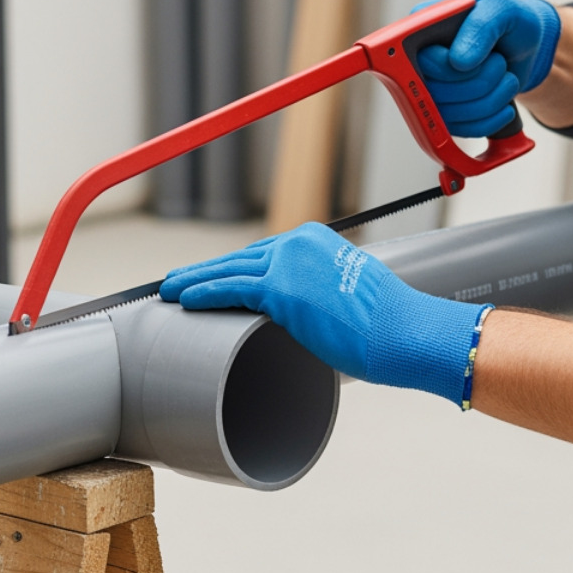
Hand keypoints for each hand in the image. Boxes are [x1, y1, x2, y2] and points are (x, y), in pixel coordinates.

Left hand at [160, 222, 490, 406]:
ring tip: (169, 291)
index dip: (234, 268)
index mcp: (317, 241)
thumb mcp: (347, 296)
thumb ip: (318, 295)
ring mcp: (289, 263)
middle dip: (207, 271)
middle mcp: (299, 243)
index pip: (264, 253)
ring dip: (195, 281)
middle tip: (178, 280)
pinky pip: (231, 289)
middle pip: (241, 258)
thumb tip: (302, 316)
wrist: (404, 331)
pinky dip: (204, 294)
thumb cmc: (386, 326)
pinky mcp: (281, 289)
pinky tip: (184, 300)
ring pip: (229, 270)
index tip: (213, 276)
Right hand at [413, 0, 560, 136]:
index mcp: (420, 29)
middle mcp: (417, 62)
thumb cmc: (509, 20)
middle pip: (435, 94)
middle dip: (481, 84)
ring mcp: (429, 90)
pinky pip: (461, 130)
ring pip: (450, 116)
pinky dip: (490, 120)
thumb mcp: (501, 10)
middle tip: (501, 64)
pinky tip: (505, 105)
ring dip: (490, 102)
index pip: (422, 62)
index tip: (489, 58)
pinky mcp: (445, 113)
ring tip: (507, 80)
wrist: (524, 46)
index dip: (454, 69)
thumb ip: (480, 27)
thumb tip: (457, 62)